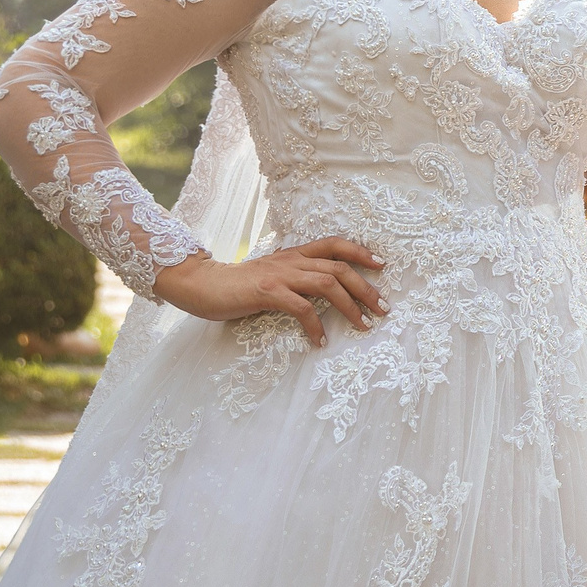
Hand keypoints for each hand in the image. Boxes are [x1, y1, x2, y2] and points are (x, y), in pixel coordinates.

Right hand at [151, 236, 386, 340]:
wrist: (202, 284)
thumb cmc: (237, 286)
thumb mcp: (271, 276)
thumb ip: (294, 279)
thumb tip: (321, 293)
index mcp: (293, 254)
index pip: (334, 244)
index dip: (360, 252)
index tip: (381, 265)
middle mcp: (291, 260)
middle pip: (338, 267)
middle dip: (366, 288)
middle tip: (384, 308)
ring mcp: (280, 274)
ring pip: (327, 284)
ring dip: (350, 306)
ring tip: (364, 325)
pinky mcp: (268, 292)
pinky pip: (302, 308)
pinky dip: (316, 325)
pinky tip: (320, 341)